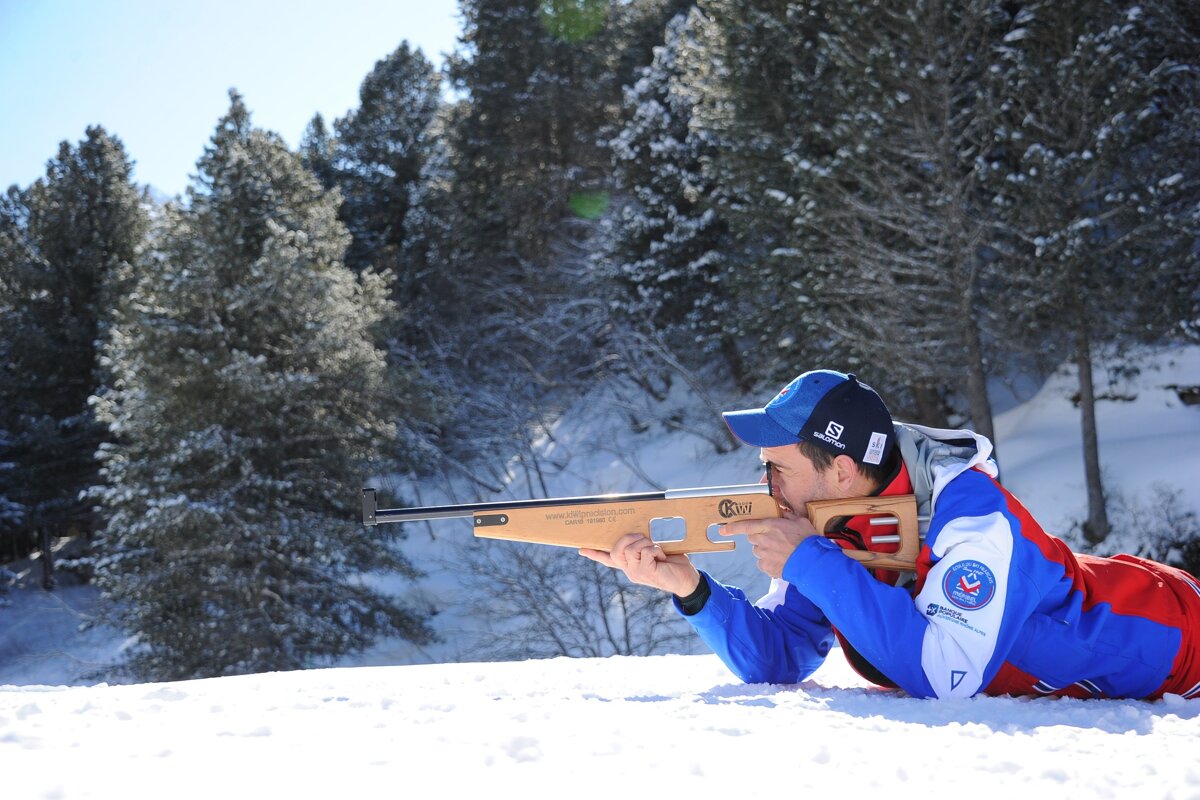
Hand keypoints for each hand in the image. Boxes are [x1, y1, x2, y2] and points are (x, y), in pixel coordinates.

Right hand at [579, 533, 700, 596]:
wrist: (687, 579)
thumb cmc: (672, 563)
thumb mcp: (655, 551)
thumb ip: (643, 545)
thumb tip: (638, 533)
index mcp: (630, 564)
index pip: (608, 560)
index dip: (594, 554)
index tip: (581, 549)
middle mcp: (630, 570)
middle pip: (616, 550)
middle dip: (629, 538)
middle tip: (644, 538)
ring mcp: (637, 573)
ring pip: (630, 550)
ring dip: (645, 543)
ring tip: (656, 549)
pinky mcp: (647, 573)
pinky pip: (645, 552)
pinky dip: (655, 549)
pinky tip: (662, 557)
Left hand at [721, 513, 818, 578]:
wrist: (812, 561)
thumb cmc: (807, 540)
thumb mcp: (799, 520)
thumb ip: (786, 515)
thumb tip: (781, 511)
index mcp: (769, 526)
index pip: (745, 525)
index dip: (732, 528)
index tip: (722, 530)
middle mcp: (763, 540)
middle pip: (753, 538)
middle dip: (760, 537)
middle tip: (775, 539)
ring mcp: (764, 555)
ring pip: (758, 551)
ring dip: (765, 550)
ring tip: (781, 551)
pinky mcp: (767, 567)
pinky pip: (763, 564)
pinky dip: (769, 562)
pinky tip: (781, 561)